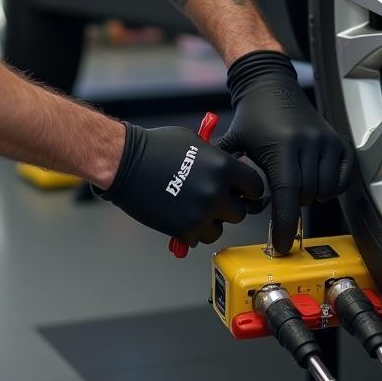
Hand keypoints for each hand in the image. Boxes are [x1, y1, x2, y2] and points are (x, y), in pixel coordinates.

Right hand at [96, 123, 265, 245]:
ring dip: (210, 222)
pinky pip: (198, 238)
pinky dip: (192, 231)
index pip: (255, 187)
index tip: (242, 192)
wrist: (126, 163)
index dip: (248, 190)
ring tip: (193, 208)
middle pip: (240, 212)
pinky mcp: (184, 229)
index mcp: (223, 167)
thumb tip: (230, 170)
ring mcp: (201, 213)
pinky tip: (181, 216)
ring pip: (219, 229)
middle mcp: (216, 192)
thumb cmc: (156, 147)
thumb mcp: (194, 142)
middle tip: (215, 201)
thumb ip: (216, 158)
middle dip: (229, 207)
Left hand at [218, 50, 352, 253]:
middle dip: (294, 206)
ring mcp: (326, 142)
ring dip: (312, 197)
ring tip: (296, 185)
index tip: (282, 245)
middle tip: (281, 196)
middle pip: (307, 197)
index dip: (285, 224)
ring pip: (327, 191)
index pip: (288, 195)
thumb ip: (228, 168)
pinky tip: (316, 181)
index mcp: (282, 146)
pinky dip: (332, 188)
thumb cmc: (252, 116)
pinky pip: (344, 179)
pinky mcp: (339, 141)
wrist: (271, 85)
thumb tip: (216, 197)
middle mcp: (308, 143)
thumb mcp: (236, 140)